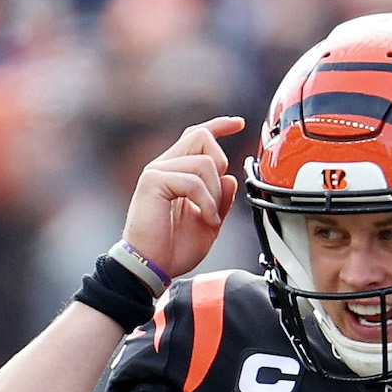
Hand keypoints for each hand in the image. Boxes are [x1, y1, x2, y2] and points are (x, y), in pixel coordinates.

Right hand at [121, 115, 245, 277]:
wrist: (152, 267)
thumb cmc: (173, 249)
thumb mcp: (209, 222)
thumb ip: (221, 199)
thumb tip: (230, 178)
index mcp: (176, 172)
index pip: (197, 136)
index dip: (220, 126)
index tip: (239, 123)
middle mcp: (165, 166)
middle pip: (202, 137)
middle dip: (221, 164)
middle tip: (217, 198)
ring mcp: (157, 172)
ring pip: (204, 162)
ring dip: (215, 193)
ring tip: (210, 217)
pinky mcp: (153, 182)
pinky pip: (193, 181)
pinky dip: (207, 202)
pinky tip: (206, 219)